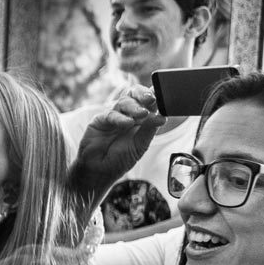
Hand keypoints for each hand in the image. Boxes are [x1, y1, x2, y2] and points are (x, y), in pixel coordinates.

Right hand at [72, 86, 165, 206]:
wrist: (99, 171)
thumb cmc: (119, 160)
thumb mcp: (140, 145)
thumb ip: (150, 129)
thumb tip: (163, 116)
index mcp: (141, 120)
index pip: (150, 102)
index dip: (156, 97)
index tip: (164, 97)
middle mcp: (127, 115)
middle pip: (135, 95)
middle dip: (144, 94)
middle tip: (151, 99)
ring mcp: (114, 116)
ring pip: (124, 101)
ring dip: (135, 106)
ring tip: (143, 114)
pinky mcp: (100, 120)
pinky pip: (111, 114)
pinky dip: (120, 118)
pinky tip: (127, 123)